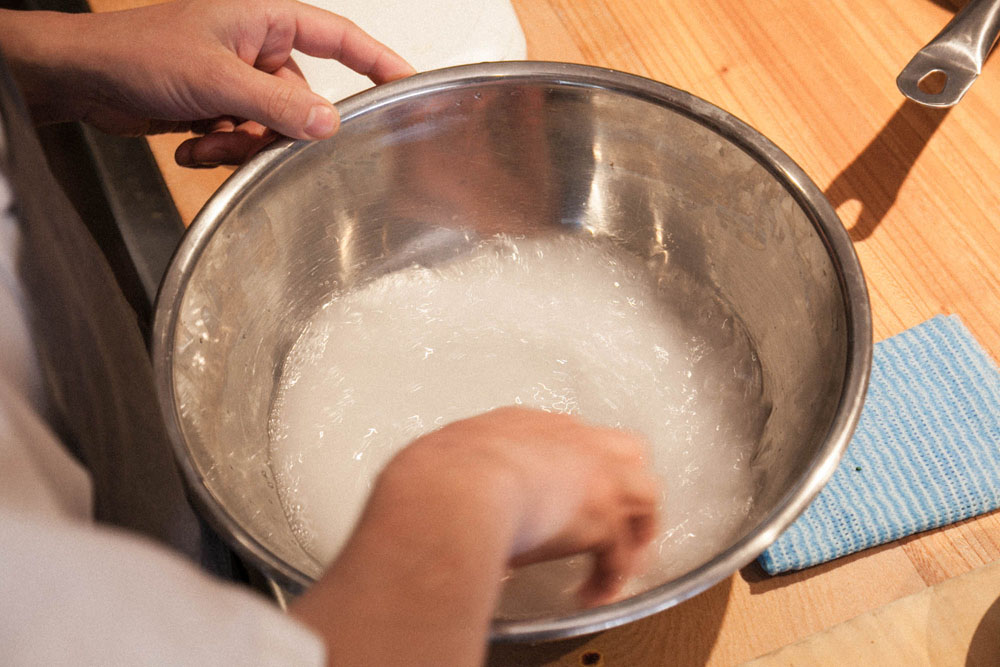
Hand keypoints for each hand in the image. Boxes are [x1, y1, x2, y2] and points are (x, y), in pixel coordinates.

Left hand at [0, 0, 413, 166]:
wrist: (82, 78)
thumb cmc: (137, 53)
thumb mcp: (216, 80)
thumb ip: (278, 103)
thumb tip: (329, 122)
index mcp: (264, 20)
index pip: (339, 37)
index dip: (377, 61)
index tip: (408, 84)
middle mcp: (256, 47)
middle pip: (303, 98)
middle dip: (277, 129)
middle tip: (252, 137)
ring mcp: (239, 79)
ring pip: (273, 127)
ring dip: (241, 144)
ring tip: (206, 139)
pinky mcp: (221, 107)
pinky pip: (246, 138)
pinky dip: (222, 148)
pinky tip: (191, 145)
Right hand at [386, 406, 659, 604]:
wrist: (453, 491)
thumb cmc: (436, 477)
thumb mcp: (440, 455)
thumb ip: (449, 467)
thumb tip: (428, 482)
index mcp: (524, 424)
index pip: (564, 437)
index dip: (567, 467)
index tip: (558, 492)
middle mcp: (567, 441)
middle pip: (624, 451)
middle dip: (623, 482)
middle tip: (611, 515)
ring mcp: (594, 476)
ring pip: (645, 494)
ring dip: (634, 527)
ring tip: (620, 556)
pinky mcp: (602, 518)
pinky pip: (621, 555)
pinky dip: (609, 578)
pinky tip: (591, 592)